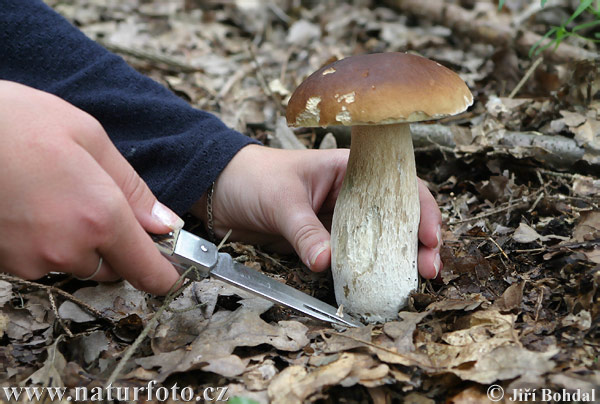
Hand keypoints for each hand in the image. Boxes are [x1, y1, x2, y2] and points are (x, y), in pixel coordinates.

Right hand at [0, 81, 183, 293]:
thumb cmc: (15, 121)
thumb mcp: (87, 136)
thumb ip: (132, 187)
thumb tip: (164, 223)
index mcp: (100, 216)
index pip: (147, 270)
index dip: (164, 274)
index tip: (171, 272)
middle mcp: (68, 247)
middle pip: (113, 267)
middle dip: (116, 244)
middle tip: (98, 202)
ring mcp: (31, 260)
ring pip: (76, 263)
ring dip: (78, 242)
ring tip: (56, 194)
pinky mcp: (4, 263)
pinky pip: (41, 260)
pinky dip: (46, 241)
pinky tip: (31, 205)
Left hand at [192, 145, 442, 277]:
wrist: (218, 190)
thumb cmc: (252, 177)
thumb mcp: (282, 201)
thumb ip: (305, 231)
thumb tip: (327, 262)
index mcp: (349, 168)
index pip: (397, 184)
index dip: (420, 209)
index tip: (428, 237)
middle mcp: (350, 193)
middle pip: (395, 216)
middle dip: (417, 241)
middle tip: (429, 268)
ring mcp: (338, 219)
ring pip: (376, 239)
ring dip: (395, 259)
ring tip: (411, 281)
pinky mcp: (323, 240)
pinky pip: (351, 256)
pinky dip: (364, 270)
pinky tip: (375, 285)